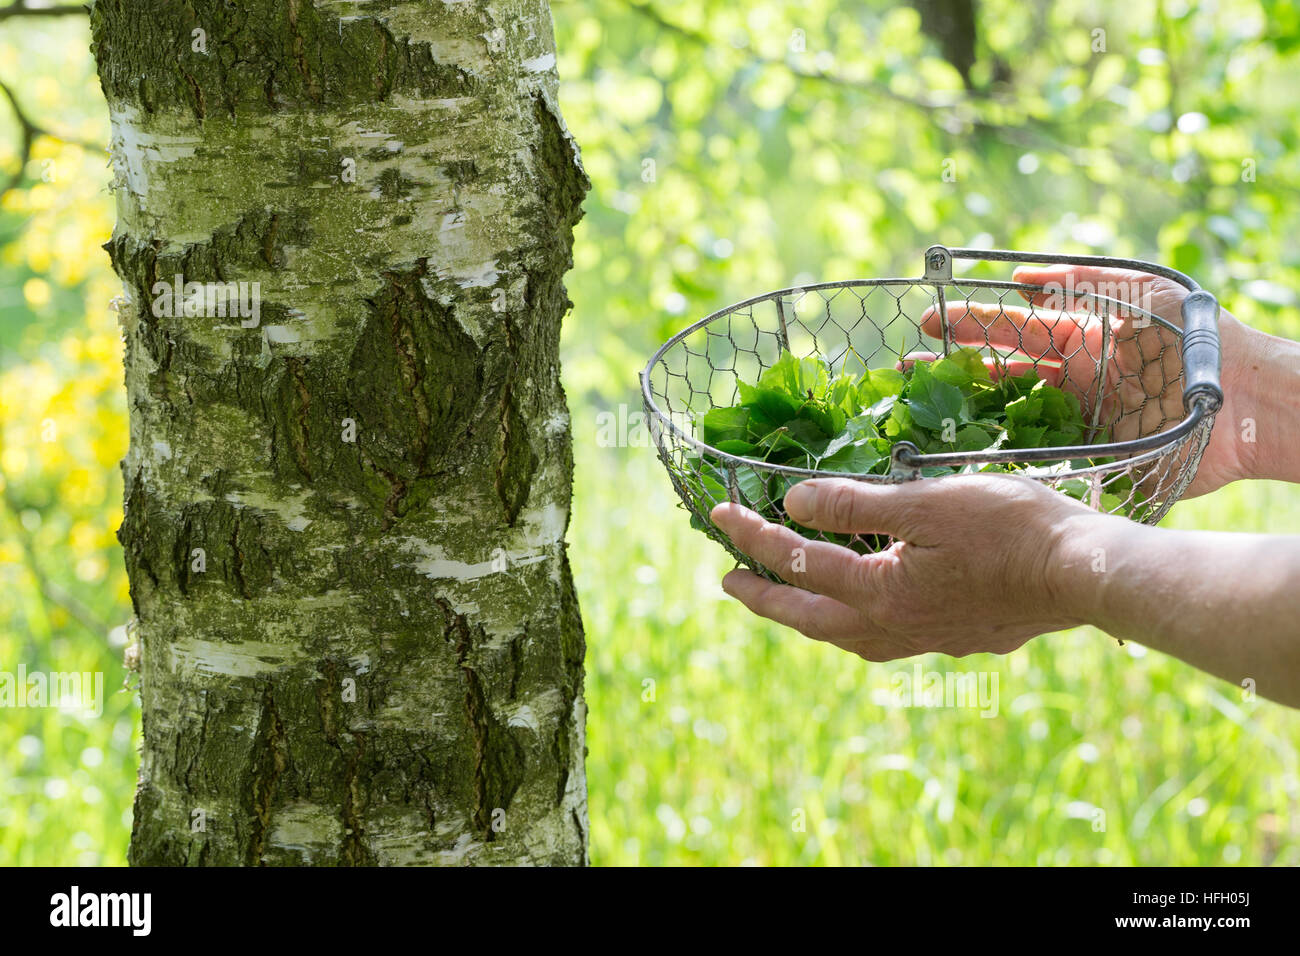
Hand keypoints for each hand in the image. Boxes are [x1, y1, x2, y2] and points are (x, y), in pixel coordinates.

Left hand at [711, 474, 1099, 660]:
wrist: (1087, 574)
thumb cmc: (1011, 528)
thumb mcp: (926, 501)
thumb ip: (855, 505)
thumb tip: (792, 504)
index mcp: (881, 594)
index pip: (799, 561)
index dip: (753, 536)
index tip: (718, 514)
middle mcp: (895, 628)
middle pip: (810, 618)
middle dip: (764, 599)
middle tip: (730, 581)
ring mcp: (928, 639)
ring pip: (846, 635)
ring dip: (808, 616)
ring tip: (787, 598)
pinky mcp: (957, 639)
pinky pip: (883, 637)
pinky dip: (854, 621)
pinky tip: (866, 609)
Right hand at [917, 263, 1258, 496]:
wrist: (1246, 399)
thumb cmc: (1196, 338)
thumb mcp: (1140, 290)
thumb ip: (1082, 278)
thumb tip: (1020, 278)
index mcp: (1080, 339)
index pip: (1013, 330)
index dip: (971, 325)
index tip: (928, 323)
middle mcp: (1072, 381)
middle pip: (1001, 374)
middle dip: (954, 370)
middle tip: (906, 370)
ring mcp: (1080, 420)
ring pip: (1011, 417)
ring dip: (968, 415)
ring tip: (925, 413)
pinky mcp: (1094, 457)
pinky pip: (1041, 456)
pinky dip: (1006, 457)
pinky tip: (970, 456)